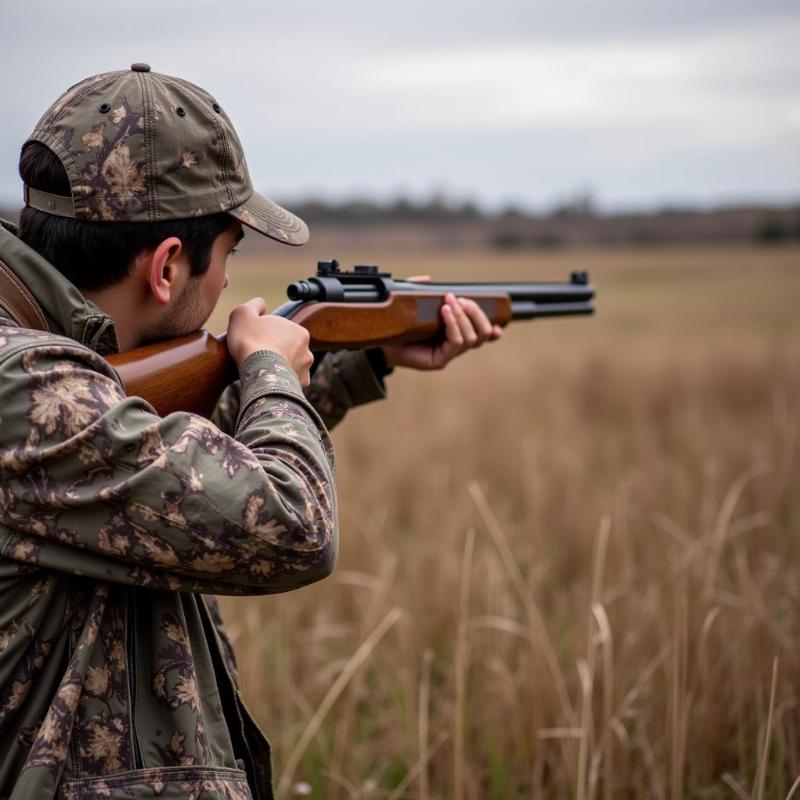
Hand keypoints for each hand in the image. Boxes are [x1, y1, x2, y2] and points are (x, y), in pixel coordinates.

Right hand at [227, 297, 313, 386]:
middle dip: (275, 352)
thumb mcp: (243, 312)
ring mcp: (305, 369)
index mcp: (299, 331)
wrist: (258, 371)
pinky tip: (270, 381)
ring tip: (263, 370)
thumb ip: (254, 305)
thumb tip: (260, 304)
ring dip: (279, 367)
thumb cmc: (250, 340)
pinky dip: (281, 382)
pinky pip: (290, 382)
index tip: (253, 341)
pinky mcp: (301, 385)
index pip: (281, 332)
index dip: (265, 336)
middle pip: (288, 349)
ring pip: (290, 366)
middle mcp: (307, 350)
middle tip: (257, 357)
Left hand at [382, 276, 502, 370]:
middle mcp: (453, 346)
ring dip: (464, 316)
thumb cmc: (396, 326)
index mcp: (453, 335)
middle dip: (477, 313)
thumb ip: (420, 292)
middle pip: (482, 334)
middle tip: (461, 299)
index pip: (480, 335)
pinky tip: (445, 311)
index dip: (492, 330)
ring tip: (450, 302)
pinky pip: (456, 342)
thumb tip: (429, 280)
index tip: (498, 324)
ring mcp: (447, 354)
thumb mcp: (410, 304)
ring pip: (472, 338)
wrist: (380, 344)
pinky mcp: (439, 360)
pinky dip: (454, 324)